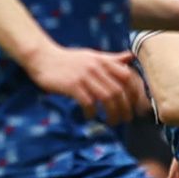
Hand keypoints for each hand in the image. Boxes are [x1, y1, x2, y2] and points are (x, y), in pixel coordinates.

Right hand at [25, 44, 147, 122]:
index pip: (128, 77)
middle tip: (126, 119)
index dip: (135, 92)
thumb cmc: (69, 59)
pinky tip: (91, 116)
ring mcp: (84, 76)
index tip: (136, 105)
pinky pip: (88, 102)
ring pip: (107, 98)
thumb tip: (130, 57)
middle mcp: (96, 68)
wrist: (42, 57)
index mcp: (103, 61)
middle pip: (119, 91)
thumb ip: (111, 58)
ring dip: (112, 113)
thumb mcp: (92, 55)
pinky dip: (92, 112)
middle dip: (125, 108)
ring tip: (112, 122)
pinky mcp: (72, 85)